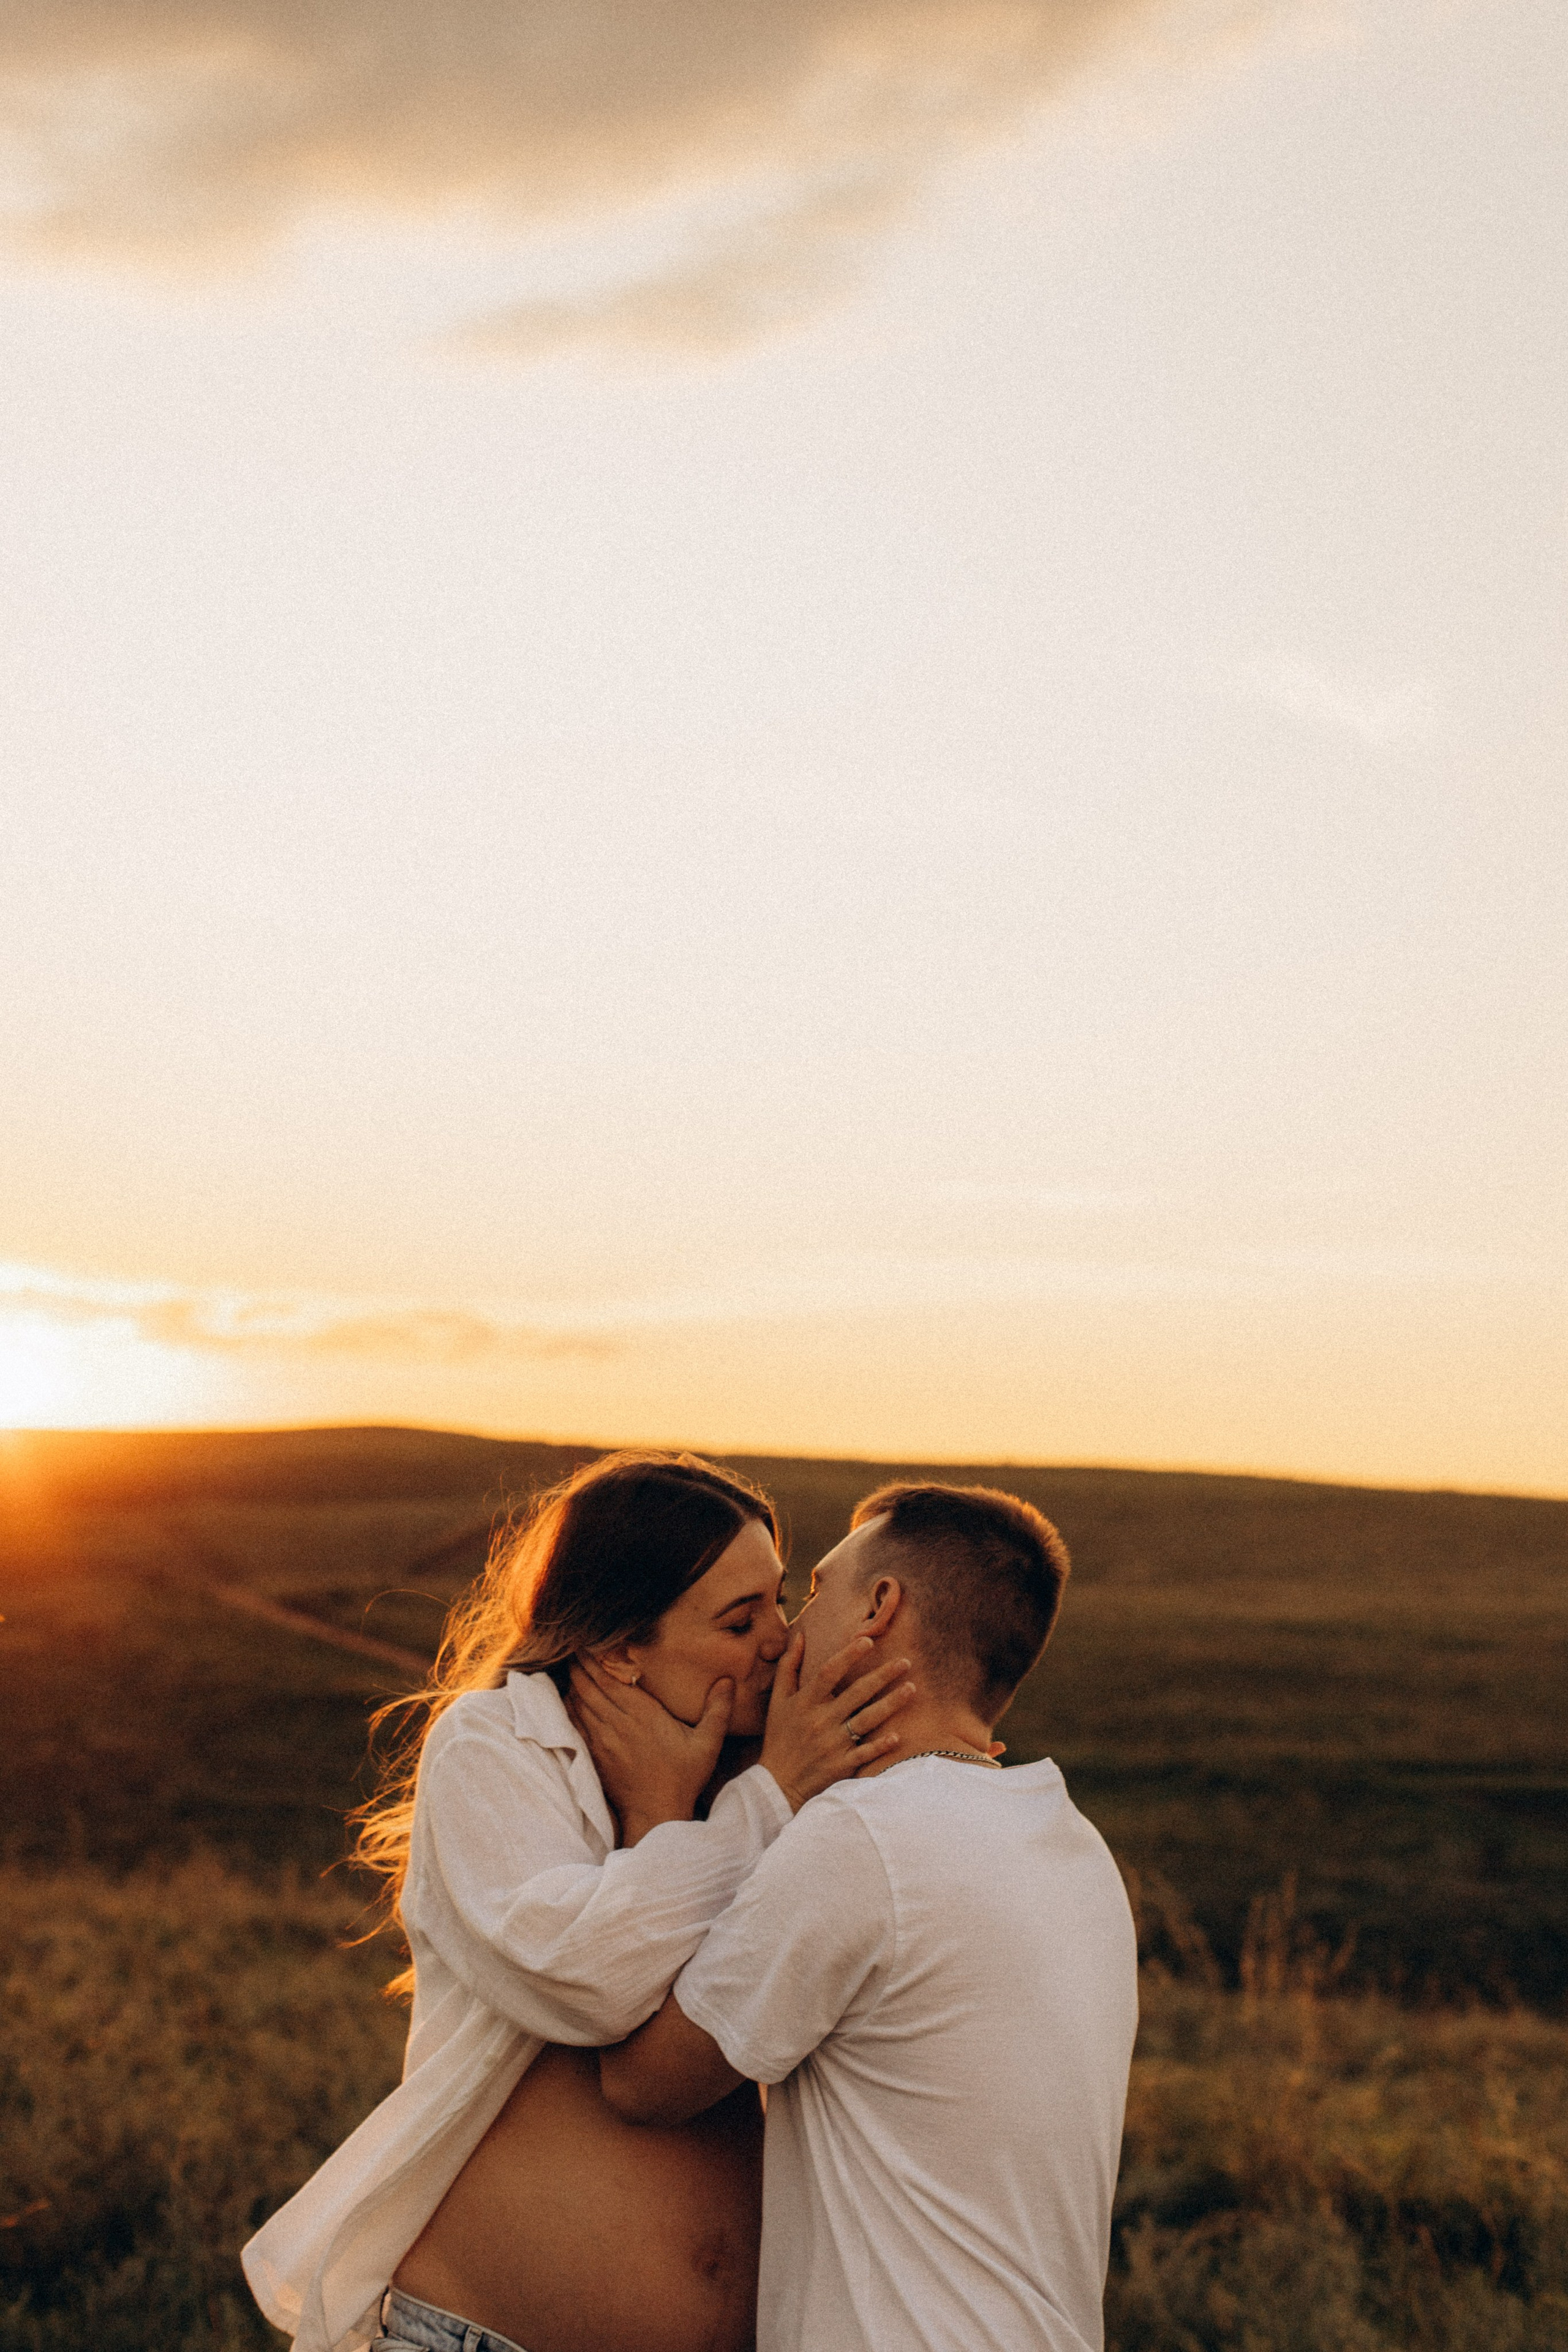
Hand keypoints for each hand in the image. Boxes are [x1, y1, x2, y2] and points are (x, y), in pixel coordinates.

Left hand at [568, 1656, 733, 1845]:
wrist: (655, 1815)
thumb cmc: (683, 1778)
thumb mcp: (707, 1744)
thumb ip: (718, 1711)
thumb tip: (727, 1682)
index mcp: (643, 1715)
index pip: (610, 1679)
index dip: (595, 1659)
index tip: (589, 1641)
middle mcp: (618, 1724)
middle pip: (590, 1686)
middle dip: (581, 1664)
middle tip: (574, 1645)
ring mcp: (603, 1740)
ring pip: (580, 1703)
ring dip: (574, 1682)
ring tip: (571, 1665)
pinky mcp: (595, 1755)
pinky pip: (577, 1723)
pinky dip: (571, 1707)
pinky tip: (569, 1697)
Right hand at [759, 1630, 915, 1811]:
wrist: (776, 1784)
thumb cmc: (779, 1737)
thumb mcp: (777, 1700)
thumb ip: (788, 1666)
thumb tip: (799, 1634)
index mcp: (805, 1703)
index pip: (829, 1672)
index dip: (848, 1655)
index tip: (868, 1640)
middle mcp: (820, 1721)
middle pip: (856, 1693)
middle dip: (883, 1676)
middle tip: (905, 1662)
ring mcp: (831, 1744)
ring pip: (866, 1720)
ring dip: (890, 1704)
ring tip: (911, 1689)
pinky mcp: (840, 1766)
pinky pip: (864, 1753)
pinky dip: (880, 1745)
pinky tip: (897, 1736)